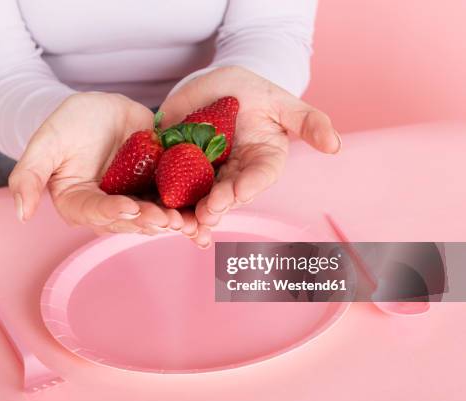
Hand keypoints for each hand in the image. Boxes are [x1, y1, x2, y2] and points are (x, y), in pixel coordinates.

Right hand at [8, 92, 197, 236]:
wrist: (101, 111)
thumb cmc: (68, 125)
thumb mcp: (46, 143)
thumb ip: (29, 175)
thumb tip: (21, 214)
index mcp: (79, 203)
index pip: (93, 212)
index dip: (111, 213)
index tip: (128, 208)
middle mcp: (109, 208)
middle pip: (129, 221)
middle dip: (150, 222)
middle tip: (170, 221)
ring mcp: (135, 198)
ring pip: (155, 216)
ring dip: (174, 223)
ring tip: (192, 224)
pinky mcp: (157, 187)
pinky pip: (174, 201)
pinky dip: (190, 210)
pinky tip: (206, 219)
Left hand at [160, 66, 340, 228]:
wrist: (217, 85)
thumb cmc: (255, 92)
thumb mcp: (282, 102)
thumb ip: (308, 122)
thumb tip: (336, 146)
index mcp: (262, 164)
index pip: (258, 179)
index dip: (247, 187)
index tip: (235, 193)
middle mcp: (235, 175)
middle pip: (227, 196)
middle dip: (216, 206)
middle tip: (205, 214)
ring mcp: (207, 174)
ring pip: (200, 199)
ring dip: (192, 214)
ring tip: (183, 222)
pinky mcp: (178, 168)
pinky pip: (172, 186)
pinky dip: (166, 200)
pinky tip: (158, 211)